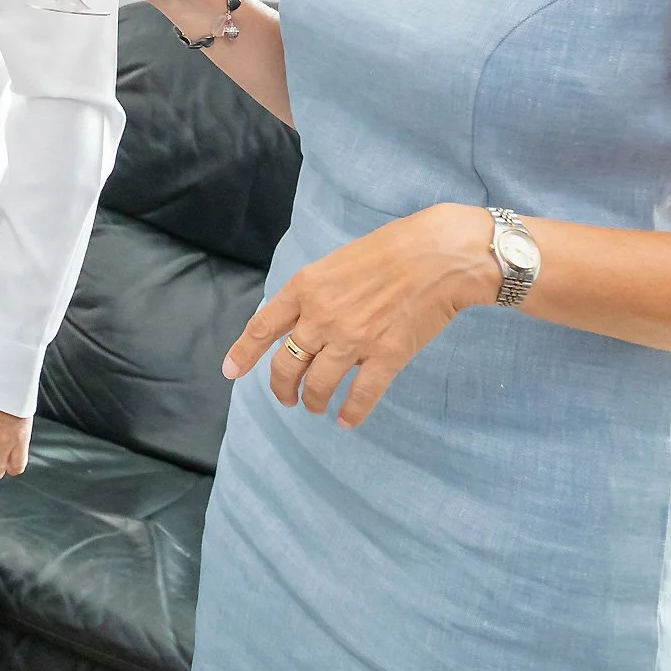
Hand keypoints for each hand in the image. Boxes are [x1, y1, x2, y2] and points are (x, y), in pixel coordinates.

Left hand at [222, 202, 498, 426]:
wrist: (439, 255)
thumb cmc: (390, 249)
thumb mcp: (334, 262)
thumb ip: (314, 293)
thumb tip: (300, 321)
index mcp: (305, 289)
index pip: (262, 327)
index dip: (243, 353)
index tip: (231, 372)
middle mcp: (321, 317)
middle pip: (287, 364)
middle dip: (282, 387)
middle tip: (286, 397)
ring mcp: (352, 339)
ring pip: (319, 384)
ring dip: (313, 401)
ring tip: (315, 407)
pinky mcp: (387, 356)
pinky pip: (362, 394)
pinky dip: (351, 412)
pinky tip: (346, 421)